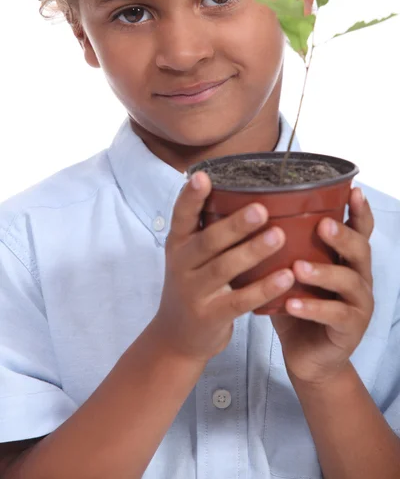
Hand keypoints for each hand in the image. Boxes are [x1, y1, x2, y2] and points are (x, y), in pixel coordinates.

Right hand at [153, 171, 294, 363]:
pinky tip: (286, 277)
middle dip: (235, 225)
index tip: (203, 176)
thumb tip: (245, 194)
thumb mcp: (188, 257)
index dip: (190, 197)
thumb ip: (207, 231)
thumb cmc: (193, 286)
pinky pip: (240, 301)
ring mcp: (194, 292)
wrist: (176, 337)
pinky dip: (264, 288)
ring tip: (279, 236)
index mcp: (178, 244)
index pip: (181, 216)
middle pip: (208, 241)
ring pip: (224, 269)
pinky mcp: (210, 316)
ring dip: (252, 252)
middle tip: (262, 208)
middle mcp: (181, 265)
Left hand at [271, 187, 374, 385]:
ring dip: (323, 272)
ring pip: (349, 282)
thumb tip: (250, 215)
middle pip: (361, 250)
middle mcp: (358, 277)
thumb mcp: (291, 274)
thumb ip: (284, 249)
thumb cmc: (297, 306)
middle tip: (322, 226)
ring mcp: (358, 304)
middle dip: (343, 236)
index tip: (354, 191)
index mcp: (346, 259)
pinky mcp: (350, 329)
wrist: (306, 356)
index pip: (359, 230)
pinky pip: (335, 315)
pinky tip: (292, 304)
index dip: (360, 211)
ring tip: (298, 267)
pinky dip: (313, 308)